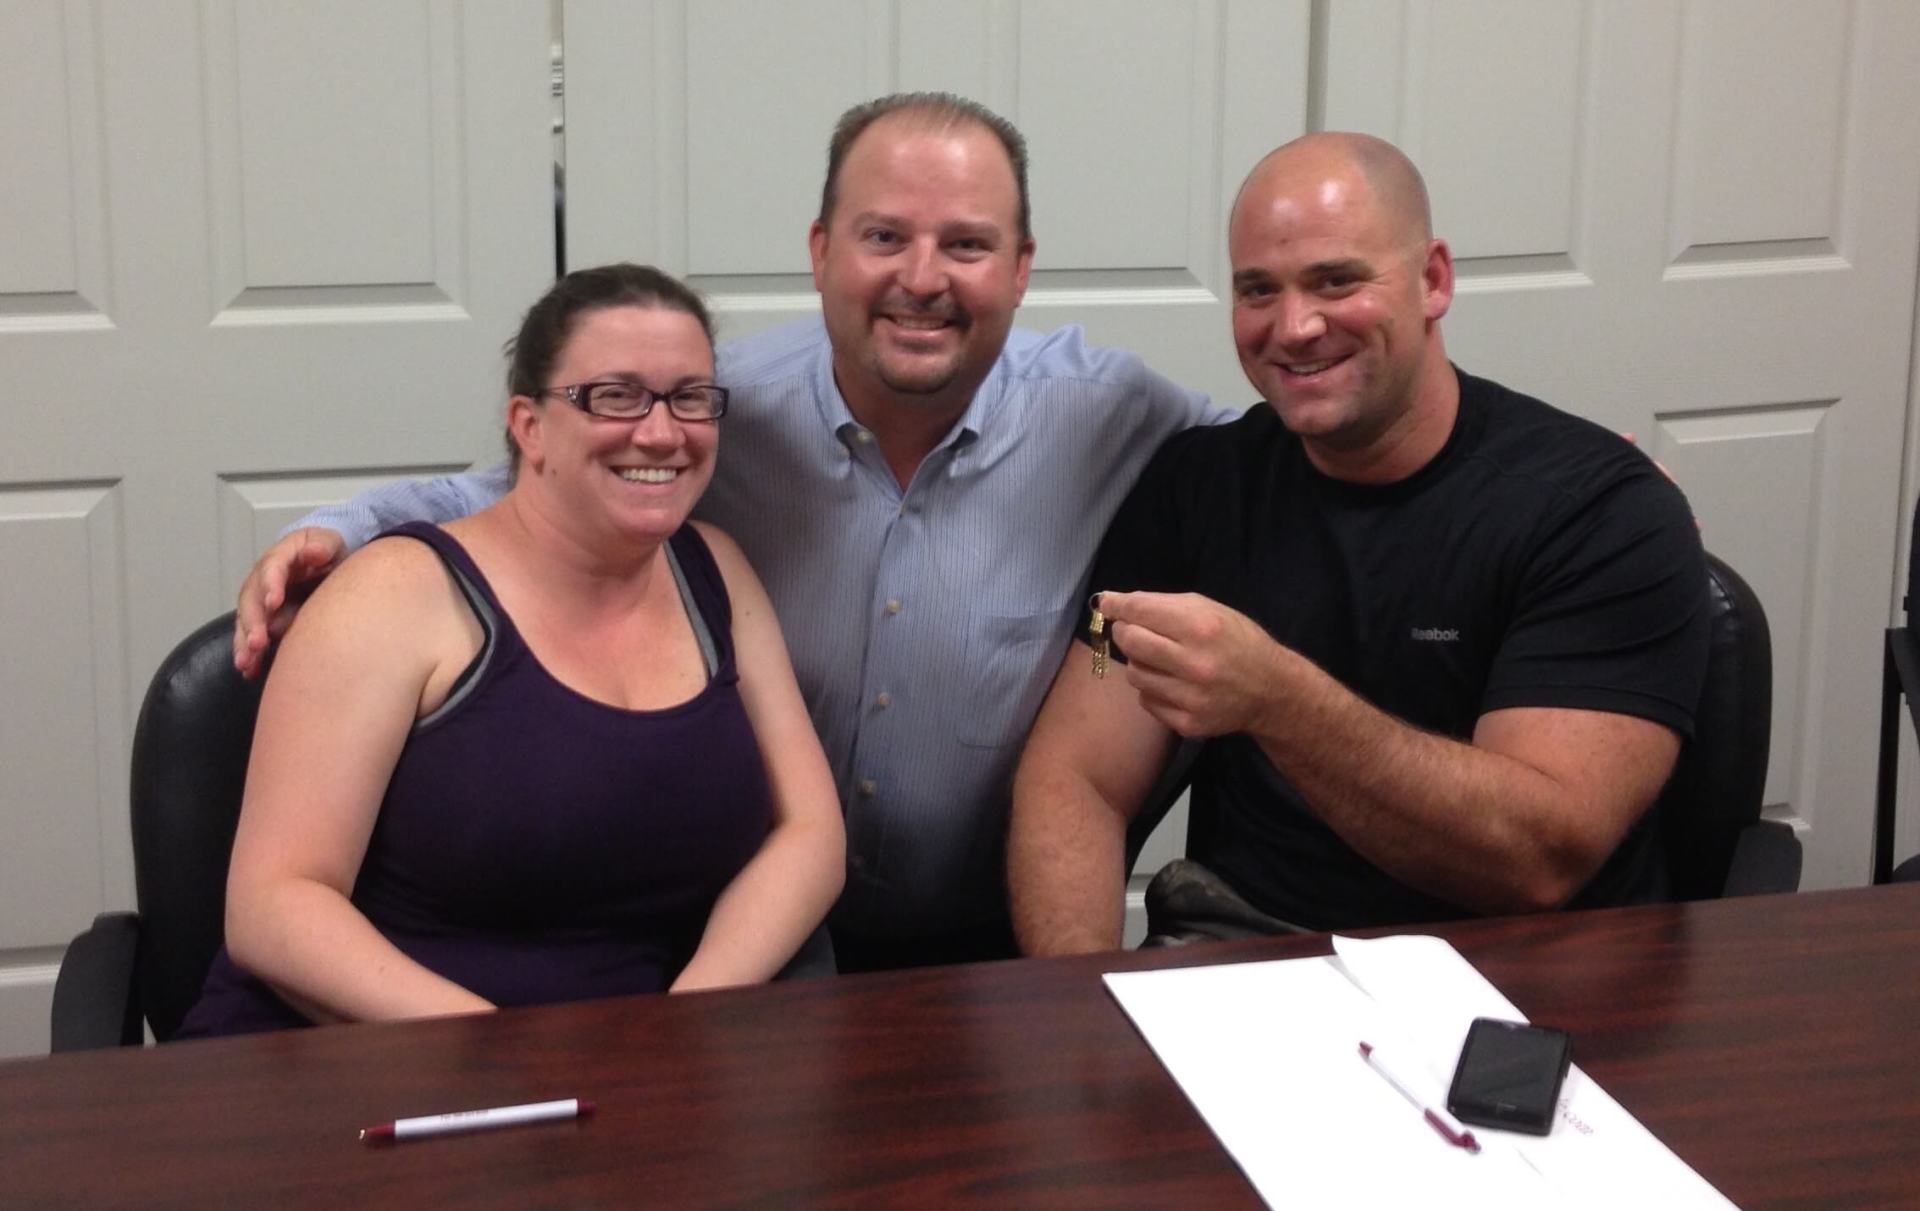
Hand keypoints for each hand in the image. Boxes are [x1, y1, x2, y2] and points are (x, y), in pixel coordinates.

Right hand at [232, 528, 345, 677]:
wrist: (322, 559)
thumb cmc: (326, 551)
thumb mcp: (330, 543)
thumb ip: (323, 546)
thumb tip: (314, 551)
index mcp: (280, 557)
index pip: (271, 569)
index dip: (270, 585)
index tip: (273, 602)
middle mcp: (262, 579)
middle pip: (251, 599)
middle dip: (252, 622)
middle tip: (257, 643)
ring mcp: (260, 599)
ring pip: (246, 621)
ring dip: (244, 642)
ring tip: (246, 663)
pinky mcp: (264, 618)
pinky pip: (252, 635)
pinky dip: (250, 653)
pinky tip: (249, 671)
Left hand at [1099, 590, 1286, 737]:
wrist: (1270, 690)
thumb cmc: (1237, 641)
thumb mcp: (1210, 610)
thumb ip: (1163, 604)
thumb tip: (1113, 602)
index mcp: (1201, 628)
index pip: (1140, 612)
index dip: (1116, 605)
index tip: (1106, 603)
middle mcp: (1195, 664)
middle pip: (1130, 643)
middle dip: (1125, 632)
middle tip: (1133, 630)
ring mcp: (1191, 698)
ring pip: (1135, 674)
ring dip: (1140, 662)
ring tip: (1162, 659)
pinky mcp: (1187, 723)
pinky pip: (1147, 700)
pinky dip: (1153, 688)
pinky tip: (1173, 683)